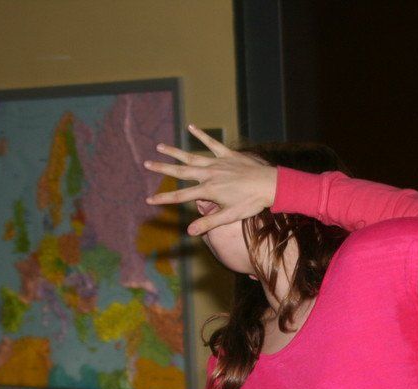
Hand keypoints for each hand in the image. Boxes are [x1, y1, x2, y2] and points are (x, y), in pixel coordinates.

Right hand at [144, 124, 277, 234]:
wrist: (271, 185)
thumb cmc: (252, 202)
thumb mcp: (230, 216)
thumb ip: (209, 223)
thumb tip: (189, 232)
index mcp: (209, 190)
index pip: (181, 196)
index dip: (164, 199)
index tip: (149, 199)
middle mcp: (209, 174)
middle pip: (181, 171)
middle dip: (162, 168)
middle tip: (146, 163)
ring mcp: (218, 163)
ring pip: (192, 156)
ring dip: (175, 151)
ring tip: (160, 146)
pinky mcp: (228, 155)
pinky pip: (212, 143)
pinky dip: (201, 135)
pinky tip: (190, 127)